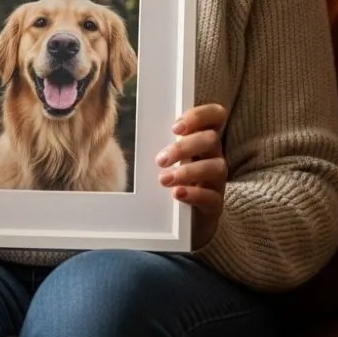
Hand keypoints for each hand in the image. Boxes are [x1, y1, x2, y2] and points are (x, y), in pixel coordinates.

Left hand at [156, 103, 227, 250]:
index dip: (200, 116)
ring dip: (187, 171)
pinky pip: (212, 197)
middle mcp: (214, 156)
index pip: (215, 115)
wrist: (183, 220)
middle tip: (159, 159)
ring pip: (215, 167)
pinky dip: (194, 194)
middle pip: (211, 140)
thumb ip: (155, 141)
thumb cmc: (170, 179)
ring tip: (163, 180)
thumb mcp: (165, 157)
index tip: (175, 127)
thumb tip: (120, 128)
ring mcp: (217, 180)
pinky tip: (177, 194)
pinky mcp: (215, 204)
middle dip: (183, 147)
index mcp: (202, 140)